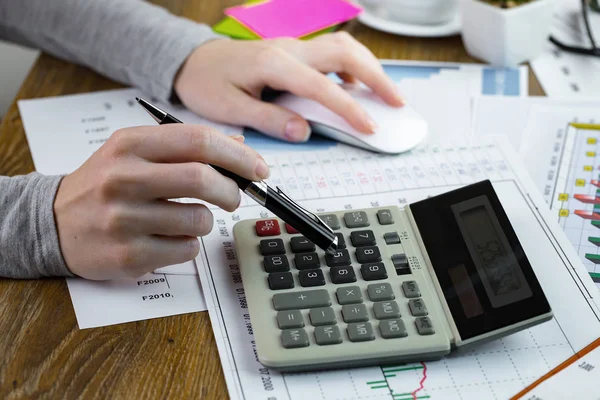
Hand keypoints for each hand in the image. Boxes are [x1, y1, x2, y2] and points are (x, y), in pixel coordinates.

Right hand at [54, 126, 267, 279]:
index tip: (258, 169)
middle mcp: (123, 178)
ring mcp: (123, 219)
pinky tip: (168, 238)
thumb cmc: (103, 184)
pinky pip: (186, 250)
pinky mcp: (128, 255)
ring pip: (199, 219)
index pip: (197, 140)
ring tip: (188, 218)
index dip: (237, 155)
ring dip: (206, 221)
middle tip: (235, 197)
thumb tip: (239, 144)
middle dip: (231, 190)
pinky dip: (189, 244)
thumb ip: (184, 146)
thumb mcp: (135, 152)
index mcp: (129, 144)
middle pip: (202, 178)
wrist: (52, 223)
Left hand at [174, 33, 403, 142]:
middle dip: (376, 76)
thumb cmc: (207, 83)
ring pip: (342, 47)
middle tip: (397, 102)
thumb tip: (303, 131)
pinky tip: (351, 86)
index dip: (349, 108)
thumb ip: (269, 119)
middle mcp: (289, 50)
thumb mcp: (230, 109)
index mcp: (274, 64)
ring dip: (368, 67)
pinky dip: (350, 66)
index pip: (322, 86)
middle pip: (345, 53)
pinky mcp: (293, 52)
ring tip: (384, 92)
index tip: (369, 126)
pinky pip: (330, 52)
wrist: (192, 61)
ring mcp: (293, 48)